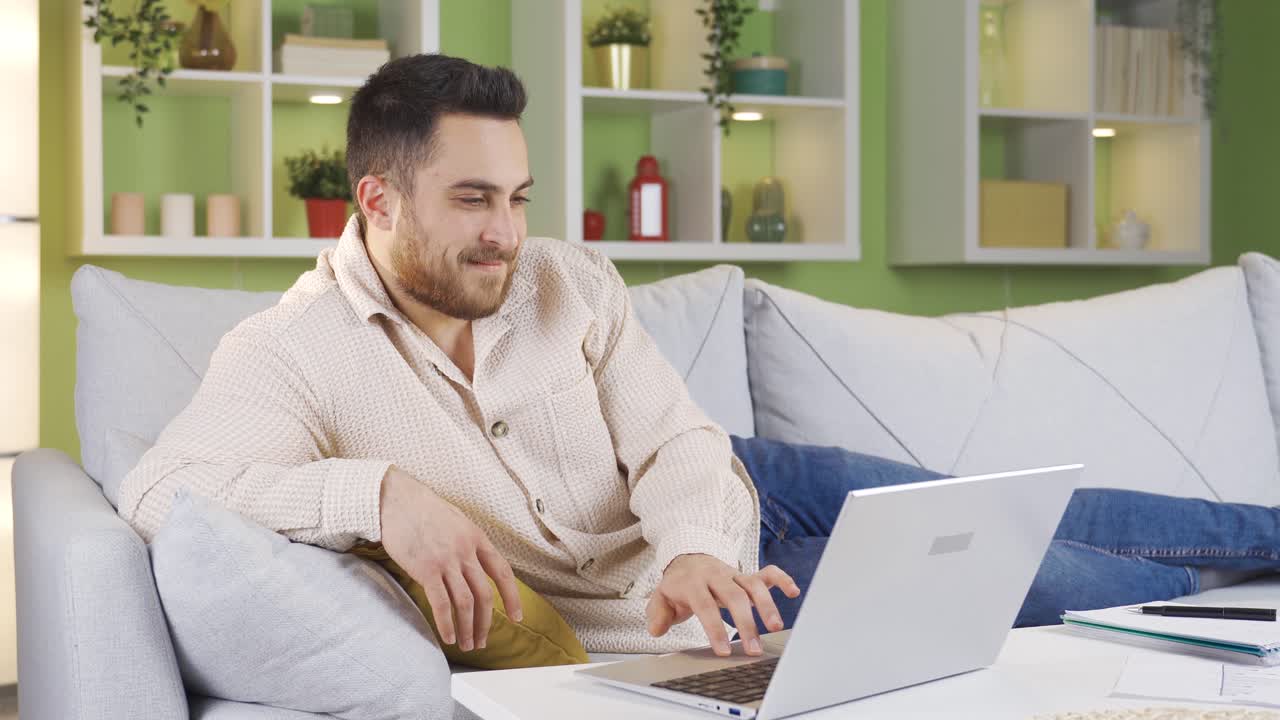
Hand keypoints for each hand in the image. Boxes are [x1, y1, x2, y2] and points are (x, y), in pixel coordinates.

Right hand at [378, 466, 522, 651]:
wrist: (396, 500)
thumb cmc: (424, 510)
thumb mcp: (457, 521)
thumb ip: (468, 543)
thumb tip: (475, 565)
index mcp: (477, 538)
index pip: (502, 572)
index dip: (512, 597)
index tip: (517, 617)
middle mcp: (466, 551)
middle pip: (484, 595)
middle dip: (485, 622)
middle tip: (482, 641)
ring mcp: (447, 561)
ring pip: (466, 603)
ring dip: (468, 628)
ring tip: (466, 645)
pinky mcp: (426, 570)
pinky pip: (442, 604)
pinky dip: (447, 624)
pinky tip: (447, 638)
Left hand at [646, 554, 800, 656]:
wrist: (687, 557)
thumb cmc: (677, 585)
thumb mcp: (660, 597)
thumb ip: (658, 613)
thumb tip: (656, 629)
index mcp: (692, 583)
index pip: (705, 605)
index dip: (714, 628)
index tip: (723, 651)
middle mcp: (716, 576)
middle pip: (734, 596)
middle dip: (746, 623)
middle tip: (753, 649)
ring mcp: (733, 574)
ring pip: (753, 586)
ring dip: (766, 605)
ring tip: (776, 627)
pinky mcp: (746, 574)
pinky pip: (767, 572)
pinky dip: (781, 579)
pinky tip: (793, 591)